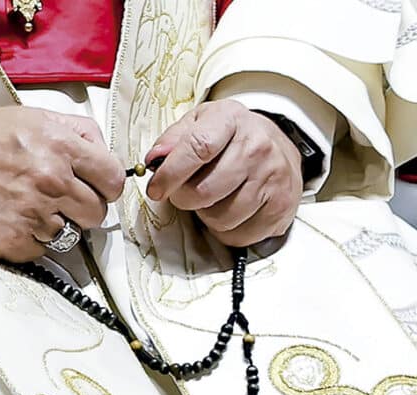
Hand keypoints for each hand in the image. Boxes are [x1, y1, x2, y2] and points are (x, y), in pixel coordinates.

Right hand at [0, 107, 123, 261]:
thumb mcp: (32, 117)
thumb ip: (77, 132)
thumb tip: (105, 155)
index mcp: (60, 146)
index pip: (113, 180)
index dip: (106, 185)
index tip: (95, 187)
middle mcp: (50, 181)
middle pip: (97, 214)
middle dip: (83, 208)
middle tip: (60, 199)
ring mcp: (31, 215)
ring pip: (72, 236)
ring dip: (56, 225)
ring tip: (28, 207)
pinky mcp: (12, 242)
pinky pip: (42, 250)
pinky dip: (30, 239)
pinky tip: (11, 219)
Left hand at [144, 100, 302, 246]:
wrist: (277, 144)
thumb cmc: (228, 137)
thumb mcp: (198, 124)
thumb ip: (171, 140)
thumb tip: (154, 160)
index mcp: (230, 120)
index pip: (198, 148)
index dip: (170, 174)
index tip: (156, 190)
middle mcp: (257, 147)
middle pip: (204, 191)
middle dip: (183, 199)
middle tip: (184, 193)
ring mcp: (273, 177)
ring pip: (221, 218)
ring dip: (206, 215)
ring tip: (212, 199)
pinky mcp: (281, 206)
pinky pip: (239, 235)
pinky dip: (226, 230)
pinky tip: (229, 211)